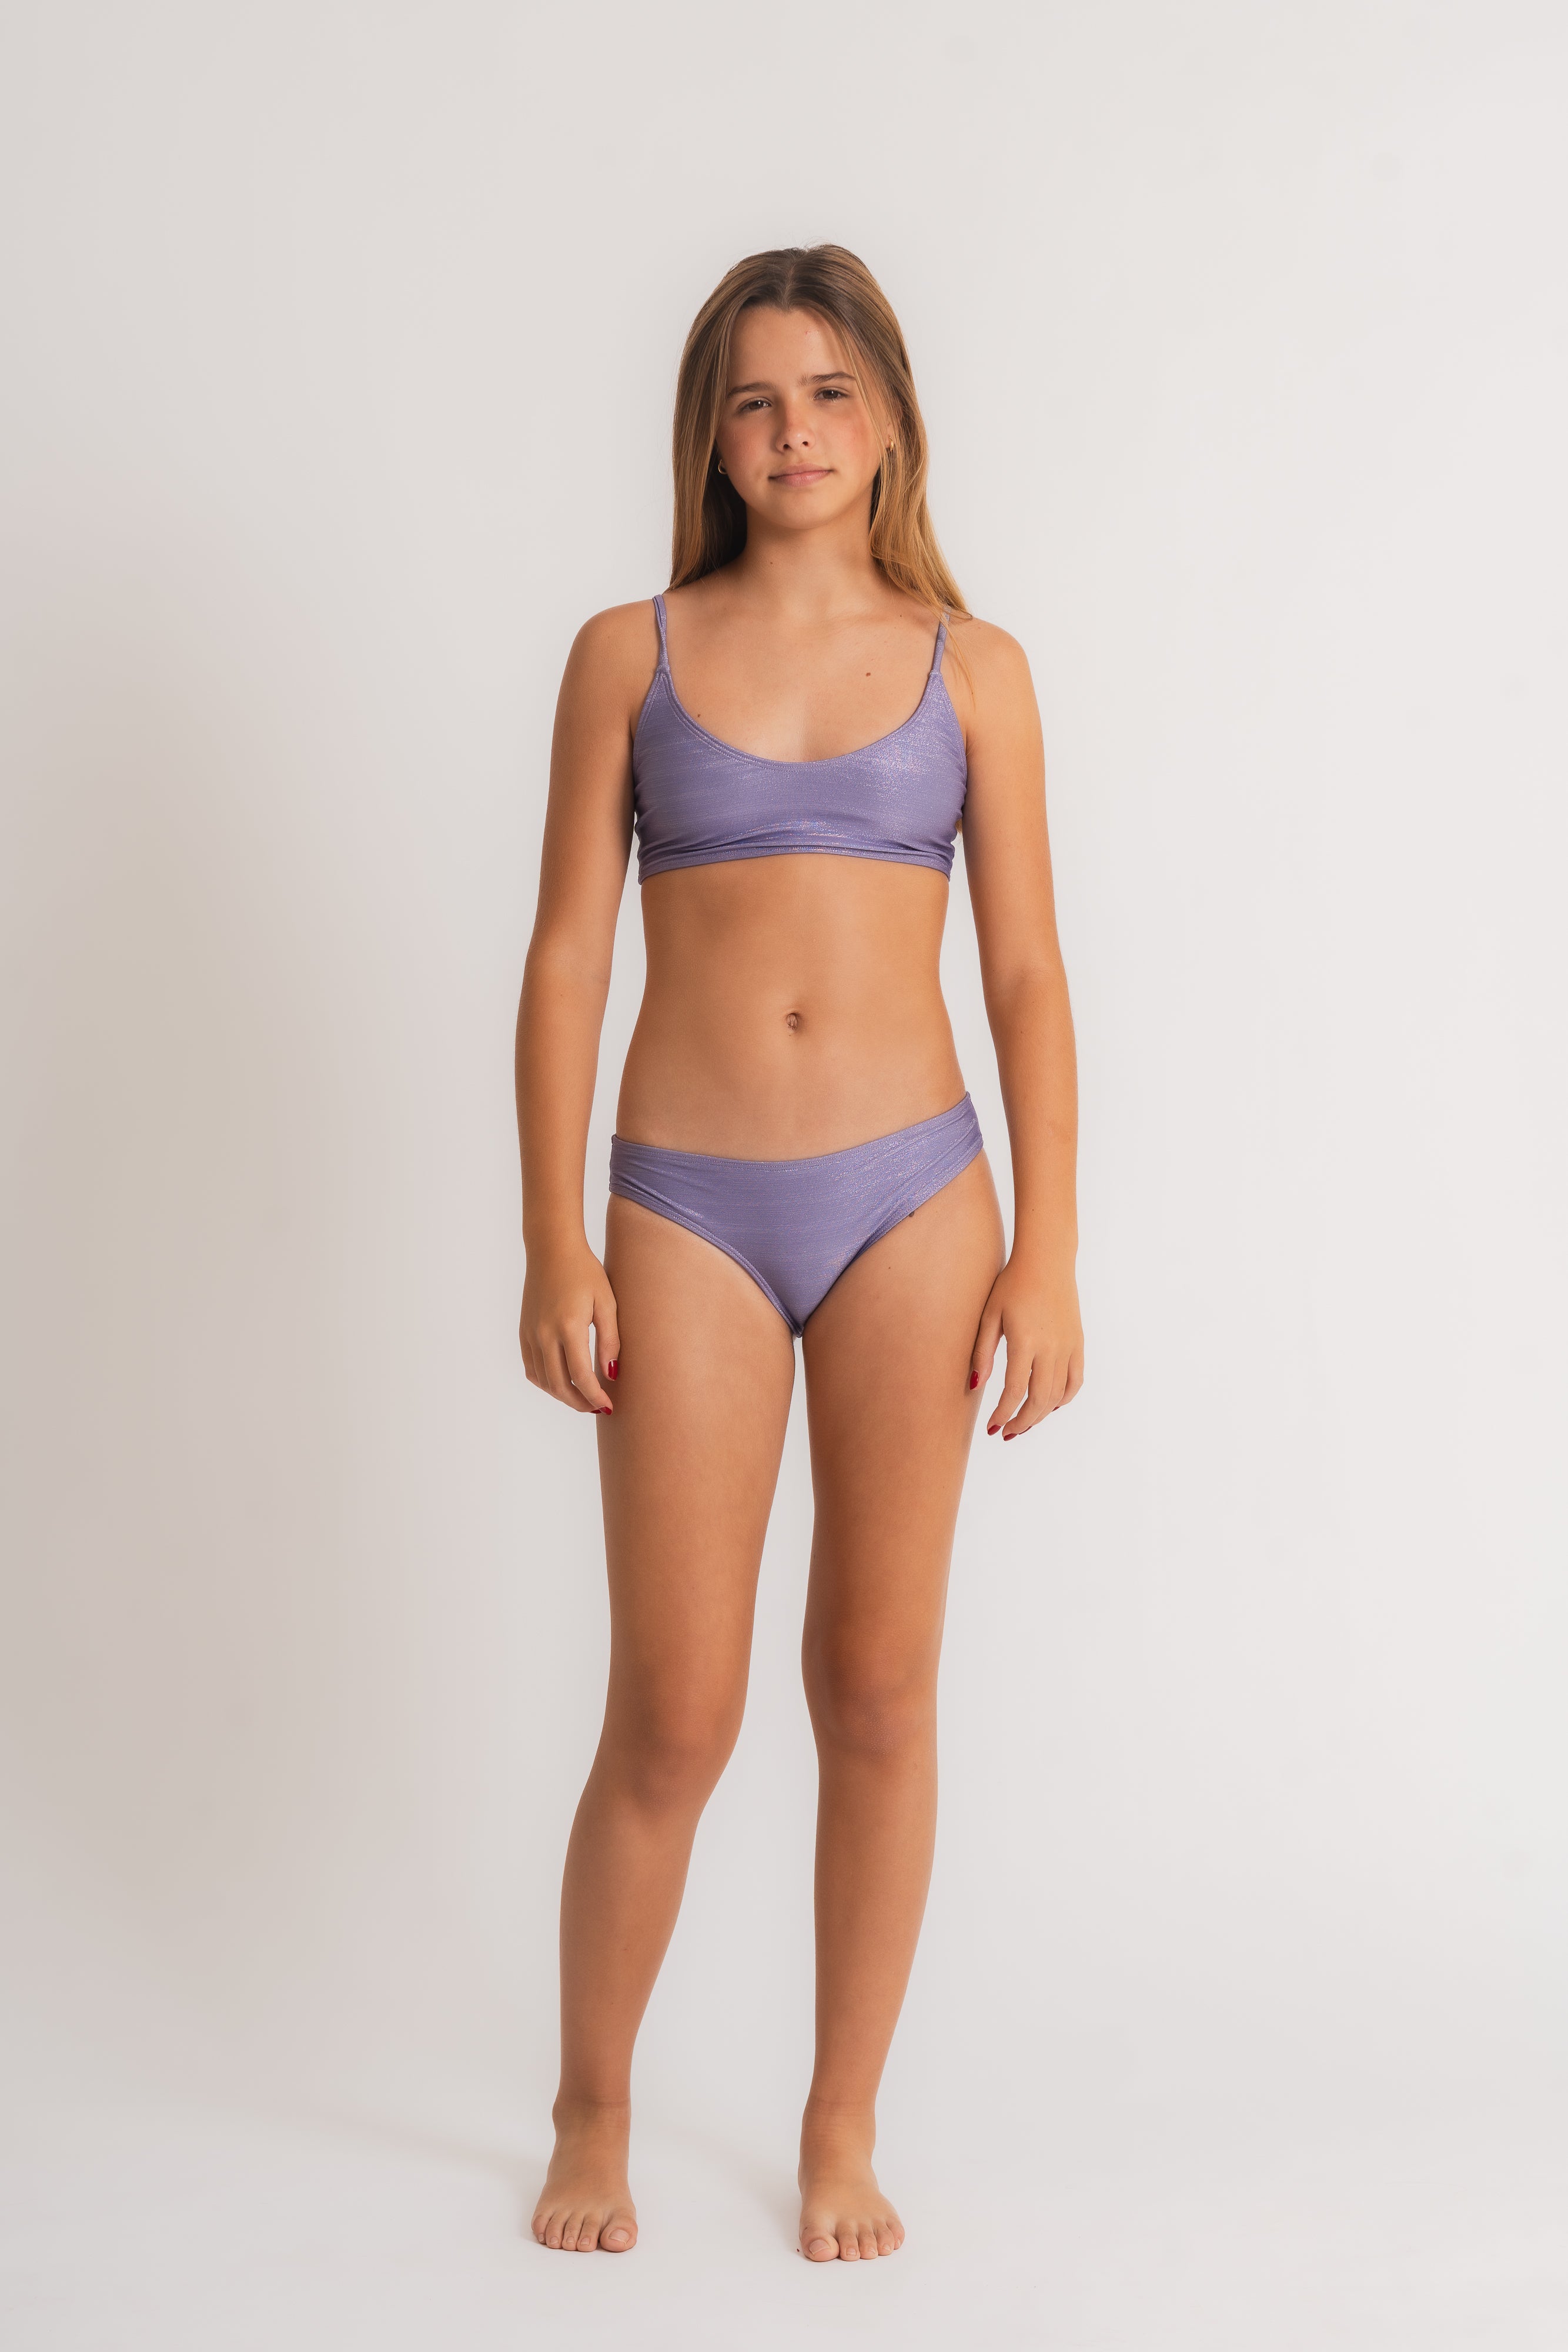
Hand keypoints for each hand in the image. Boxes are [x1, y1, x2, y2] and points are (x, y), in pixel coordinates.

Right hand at [519, 1235, 619, 1416]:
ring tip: (582, 1398)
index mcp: (568, 1326)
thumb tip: (611, 1373)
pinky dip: (545, 1382)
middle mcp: (545, 1334)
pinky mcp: (524, 1331)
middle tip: (597, 1408)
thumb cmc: (585, 1272)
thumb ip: (610, 1340)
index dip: (595, 1396)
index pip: (581, 1375)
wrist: (551, 1249)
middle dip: (579, 1402)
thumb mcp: (606, 1302)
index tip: (609, 1405)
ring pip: (543, 1380)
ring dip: (562, 1395)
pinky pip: (531, 1368)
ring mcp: (530, 1334)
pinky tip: (561, 1382)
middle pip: (559, 1385)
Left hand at [969, 1254, 1083, 1439]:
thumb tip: (974, 1385)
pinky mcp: (1078, 1343)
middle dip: (1022, 1422)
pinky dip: (1063, 1398)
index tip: (991, 1427)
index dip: (1003, 1414)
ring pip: (1058, 1395)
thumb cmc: (1012, 1284)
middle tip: (1006, 1432)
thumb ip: (982, 1352)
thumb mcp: (990, 1315)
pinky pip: (1075, 1381)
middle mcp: (1051, 1347)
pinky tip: (1048, 1405)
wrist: (1047, 1260)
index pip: (1015, 1391)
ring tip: (1023, 1422)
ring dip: (1040, 1415)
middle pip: (1039, 1400)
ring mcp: (1068, 1346)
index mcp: (1025, 1341)